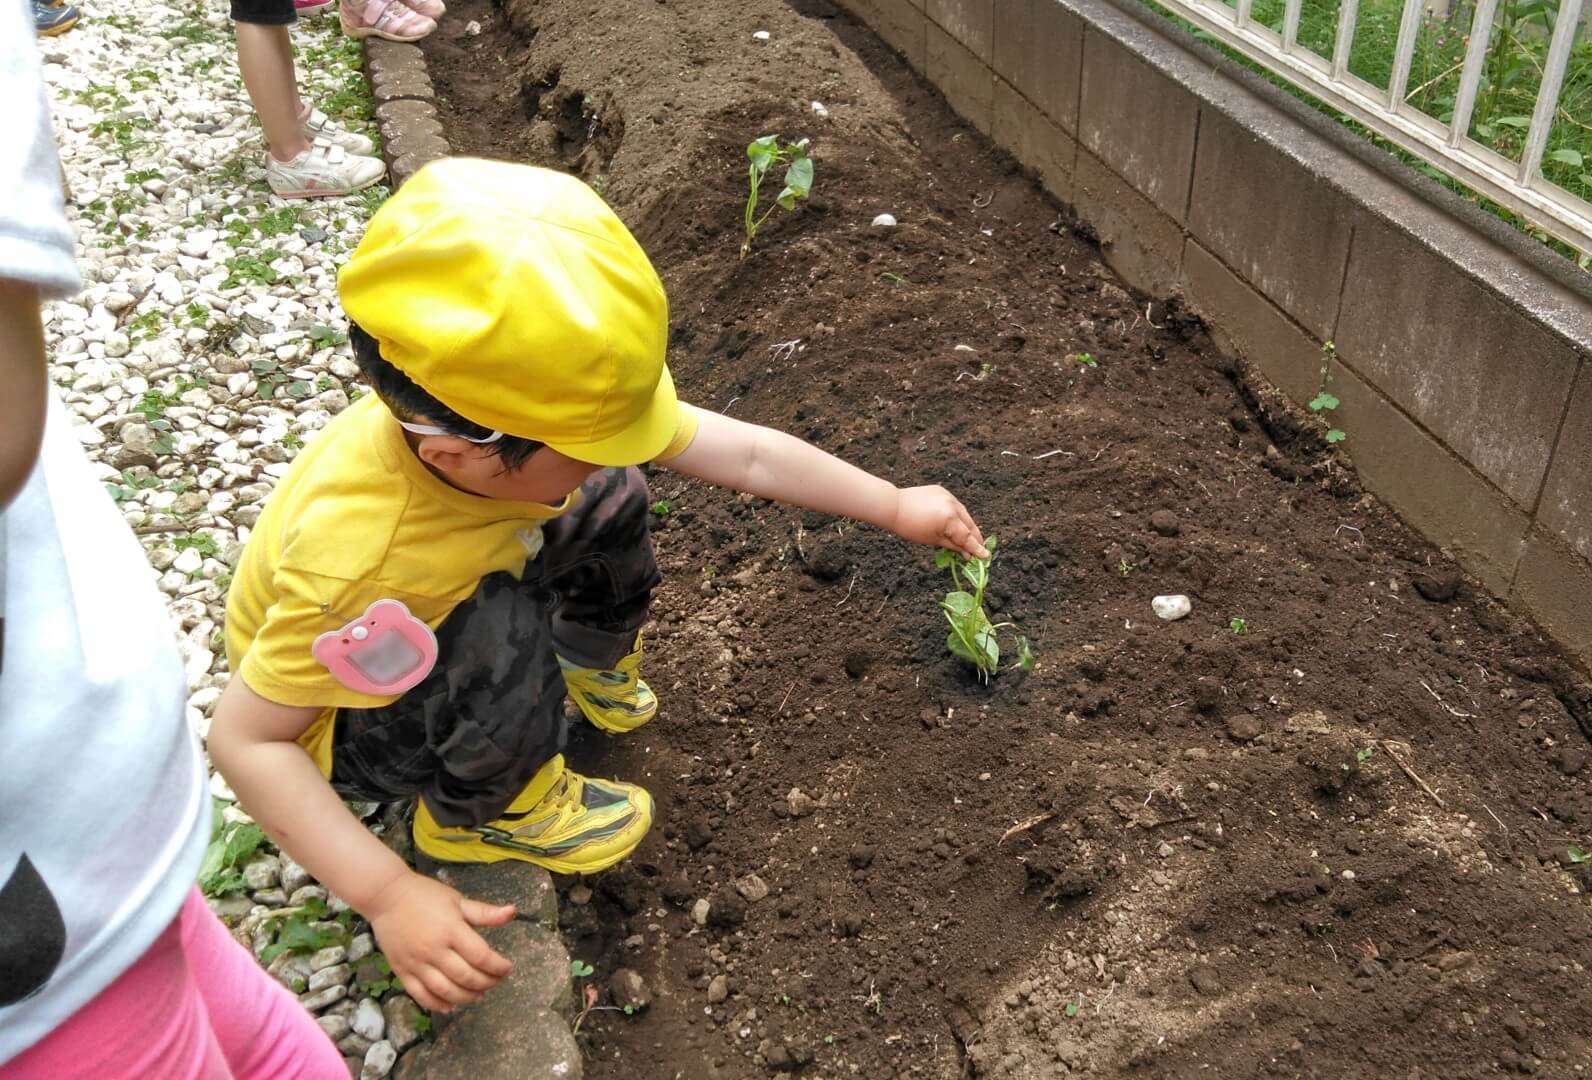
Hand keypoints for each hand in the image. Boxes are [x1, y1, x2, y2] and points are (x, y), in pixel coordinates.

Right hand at [365, 871, 514, 1012]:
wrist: (386, 897)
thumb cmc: (425, 895)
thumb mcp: (457, 900)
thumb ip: (484, 912)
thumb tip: (512, 912)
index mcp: (451, 930)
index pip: (480, 956)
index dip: (498, 966)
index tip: (507, 968)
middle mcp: (434, 950)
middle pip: (465, 977)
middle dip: (486, 983)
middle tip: (496, 981)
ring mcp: (416, 963)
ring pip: (445, 991)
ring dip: (466, 997)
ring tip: (479, 995)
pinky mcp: (402, 971)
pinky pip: (421, 995)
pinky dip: (437, 1005)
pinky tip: (450, 1006)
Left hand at [890, 485, 987, 558]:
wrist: (894, 507)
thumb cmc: (910, 527)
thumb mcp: (934, 540)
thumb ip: (954, 546)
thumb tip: (968, 554)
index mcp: (950, 519)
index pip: (967, 537)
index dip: (977, 548)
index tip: (986, 556)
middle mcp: (953, 505)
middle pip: (969, 524)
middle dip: (974, 537)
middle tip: (978, 549)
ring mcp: (948, 496)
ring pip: (963, 514)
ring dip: (966, 526)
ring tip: (968, 538)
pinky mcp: (942, 491)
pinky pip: (954, 505)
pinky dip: (956, 515)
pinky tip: (955, 523)